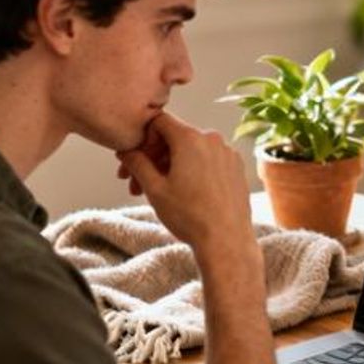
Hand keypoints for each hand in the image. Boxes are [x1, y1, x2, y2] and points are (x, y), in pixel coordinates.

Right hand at [116, 113, 253, 250]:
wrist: (226, 240)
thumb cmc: (191, 217)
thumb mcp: (154, 189)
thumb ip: (136, 163)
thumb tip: (126, 152)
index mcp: (191, 138)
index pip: (159, 122)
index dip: (143, 140)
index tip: (135, 161)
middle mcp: (213, 140)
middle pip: (175, 139)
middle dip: (153, 160)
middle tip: (136, 185)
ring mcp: (228, 154)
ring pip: (192, 152)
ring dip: (171, 168)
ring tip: (158, 194)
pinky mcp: (237, 168)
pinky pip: (209, 161)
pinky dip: (193, 172)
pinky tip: (183, 194)